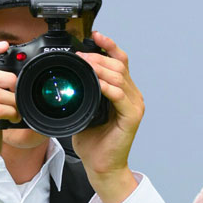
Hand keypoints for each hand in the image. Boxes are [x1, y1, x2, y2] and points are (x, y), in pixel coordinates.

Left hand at [72, 32, 143, 202]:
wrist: (101, 167)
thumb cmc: (93, 143)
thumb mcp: (84, 111)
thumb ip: (83, 93)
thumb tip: (68, 79)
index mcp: (123, 92)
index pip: (119, 61)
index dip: (108, 46)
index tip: (93, 35)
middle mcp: (132, 96)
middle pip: (119, 65)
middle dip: (98, 56)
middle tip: (80, 55)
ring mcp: (134, 105)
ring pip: (119, 76)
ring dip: (100, 68)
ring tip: (84, 64)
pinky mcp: (132, 117)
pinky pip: (119, 95)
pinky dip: (107, 87)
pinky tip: (96, 83)